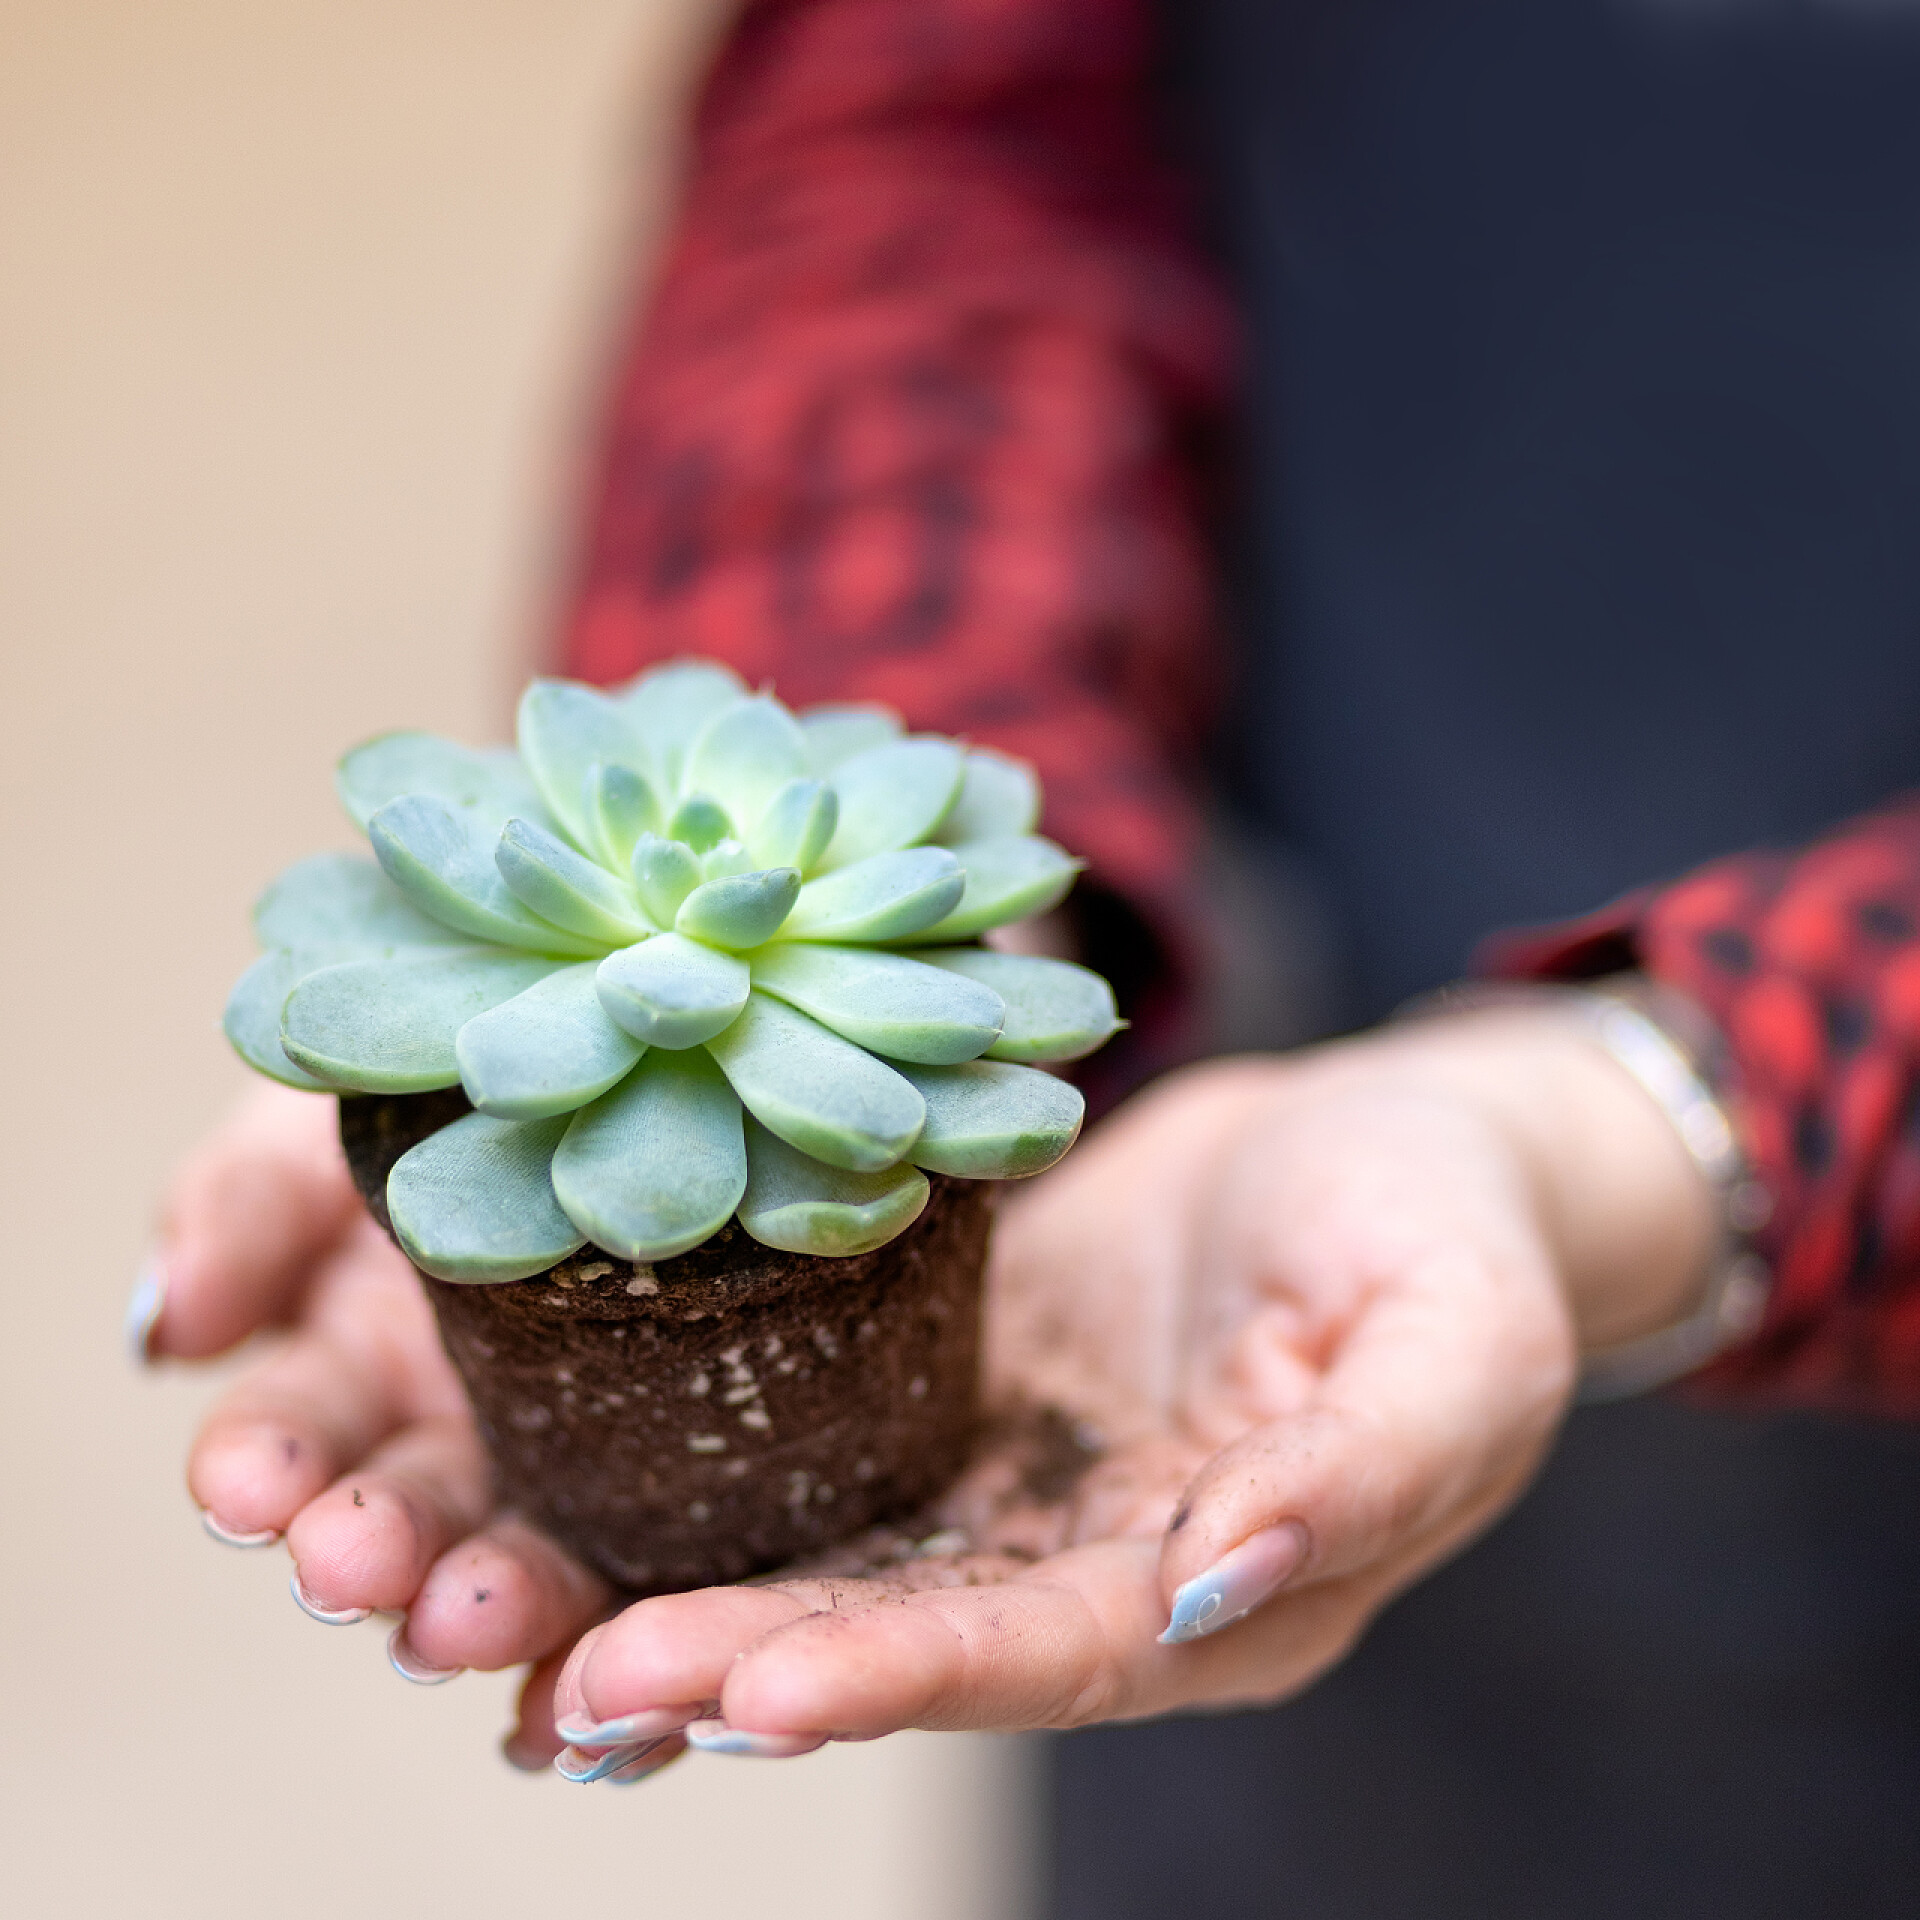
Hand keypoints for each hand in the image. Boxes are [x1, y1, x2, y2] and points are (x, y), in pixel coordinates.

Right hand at [150, 1084, 606, 1765]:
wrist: (641, 1048)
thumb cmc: (467, 1071)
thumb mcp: (348, 1108)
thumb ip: (253, 1202)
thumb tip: (168, 1327)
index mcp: (359, 1355)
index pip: (290, 1437)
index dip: (265, 1464)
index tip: (248, 1486)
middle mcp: (458, 1428)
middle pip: (404, 1519)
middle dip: (370, 1548)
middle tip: (353, 1564)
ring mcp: (579, 1458)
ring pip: (525, 1562)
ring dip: (487, 1602)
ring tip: (467, 1617)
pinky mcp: (702, 1474)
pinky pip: (670, 1568)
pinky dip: (633, 1627)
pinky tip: (623, 1667)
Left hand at [543, 1005, 1715, 1770]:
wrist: (1382, 1142)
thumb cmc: (1450, 1236)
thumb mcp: (1456, 1342)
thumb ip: (1365, 1470)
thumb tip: (1223, 1573)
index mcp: (1210, 1590)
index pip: (1036, 1653)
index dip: (893, 1673)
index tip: (740, 1684)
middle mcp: (1079, 1558)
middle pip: (893, 1627)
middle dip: (733, 1660)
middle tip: (566, 1678)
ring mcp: (999, 1467)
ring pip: (821, 1548)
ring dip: (674, 1586)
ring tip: (508, 1610)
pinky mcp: (941, 1369)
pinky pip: (809, 1424)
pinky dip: (693, 1461)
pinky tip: (565, 1463)